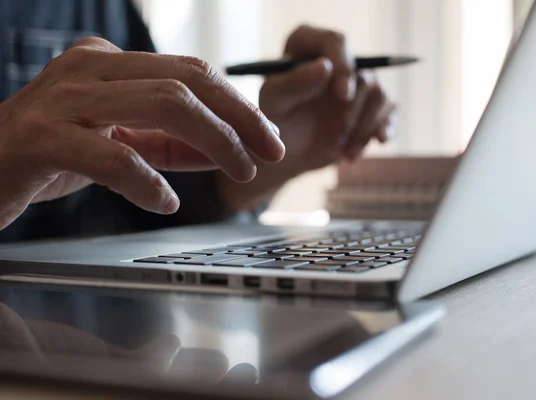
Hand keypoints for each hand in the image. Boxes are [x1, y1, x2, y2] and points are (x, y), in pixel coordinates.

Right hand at [0, 37, 284, 230]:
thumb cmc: (49, 156)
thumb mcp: (120, 143)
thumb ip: (171, 144)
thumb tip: (229, 150)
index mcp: (109, 64)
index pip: (191, 73)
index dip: (238, 104)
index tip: (268, 136)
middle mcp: (89, 69)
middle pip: (187, 81)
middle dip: (238, 118)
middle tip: (268, 152)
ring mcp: (63, 101)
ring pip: (162, 104)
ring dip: (213, 141)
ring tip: (237, 171)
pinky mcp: (42, 139)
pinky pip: (113, 156)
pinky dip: (149, 182)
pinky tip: (166, 201)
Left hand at [260, 24, 396, 170]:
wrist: (290, 150)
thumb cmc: (276, 119)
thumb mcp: (275, 102)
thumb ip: (294, 83)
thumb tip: (325, 66)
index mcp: (309, 44)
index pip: (336, 42)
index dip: (344, 66)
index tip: (343, 95)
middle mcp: (338, 57)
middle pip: (364, 74)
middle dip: (352, 112)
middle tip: (336, 138)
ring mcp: (358, 80)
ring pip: (380, 95)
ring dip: (365, 128)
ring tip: (345, 153)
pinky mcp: (372, 104)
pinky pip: (391, 111)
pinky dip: (385, 129)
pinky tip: (378, 142)